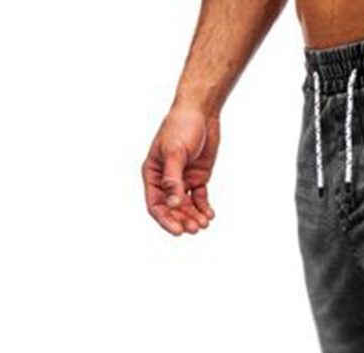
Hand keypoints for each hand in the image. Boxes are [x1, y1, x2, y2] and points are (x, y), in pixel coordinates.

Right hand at [142, 107, 219, 235]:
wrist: (200, 111)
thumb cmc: (181, 126)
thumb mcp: (175, 152)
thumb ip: (173, 179)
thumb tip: (173, 203)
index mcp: (153, 173)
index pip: (156, 204)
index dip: (166, 219)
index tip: (179, 231)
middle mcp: (166, 179)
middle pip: (172, 209)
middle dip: (183, 220)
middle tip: (196, 228)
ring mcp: (182, 179)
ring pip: (186, 206)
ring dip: (194, 216)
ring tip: (205, 223)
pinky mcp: (197, 178)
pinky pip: (199, 198)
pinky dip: (204, 207)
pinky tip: (210, 214)